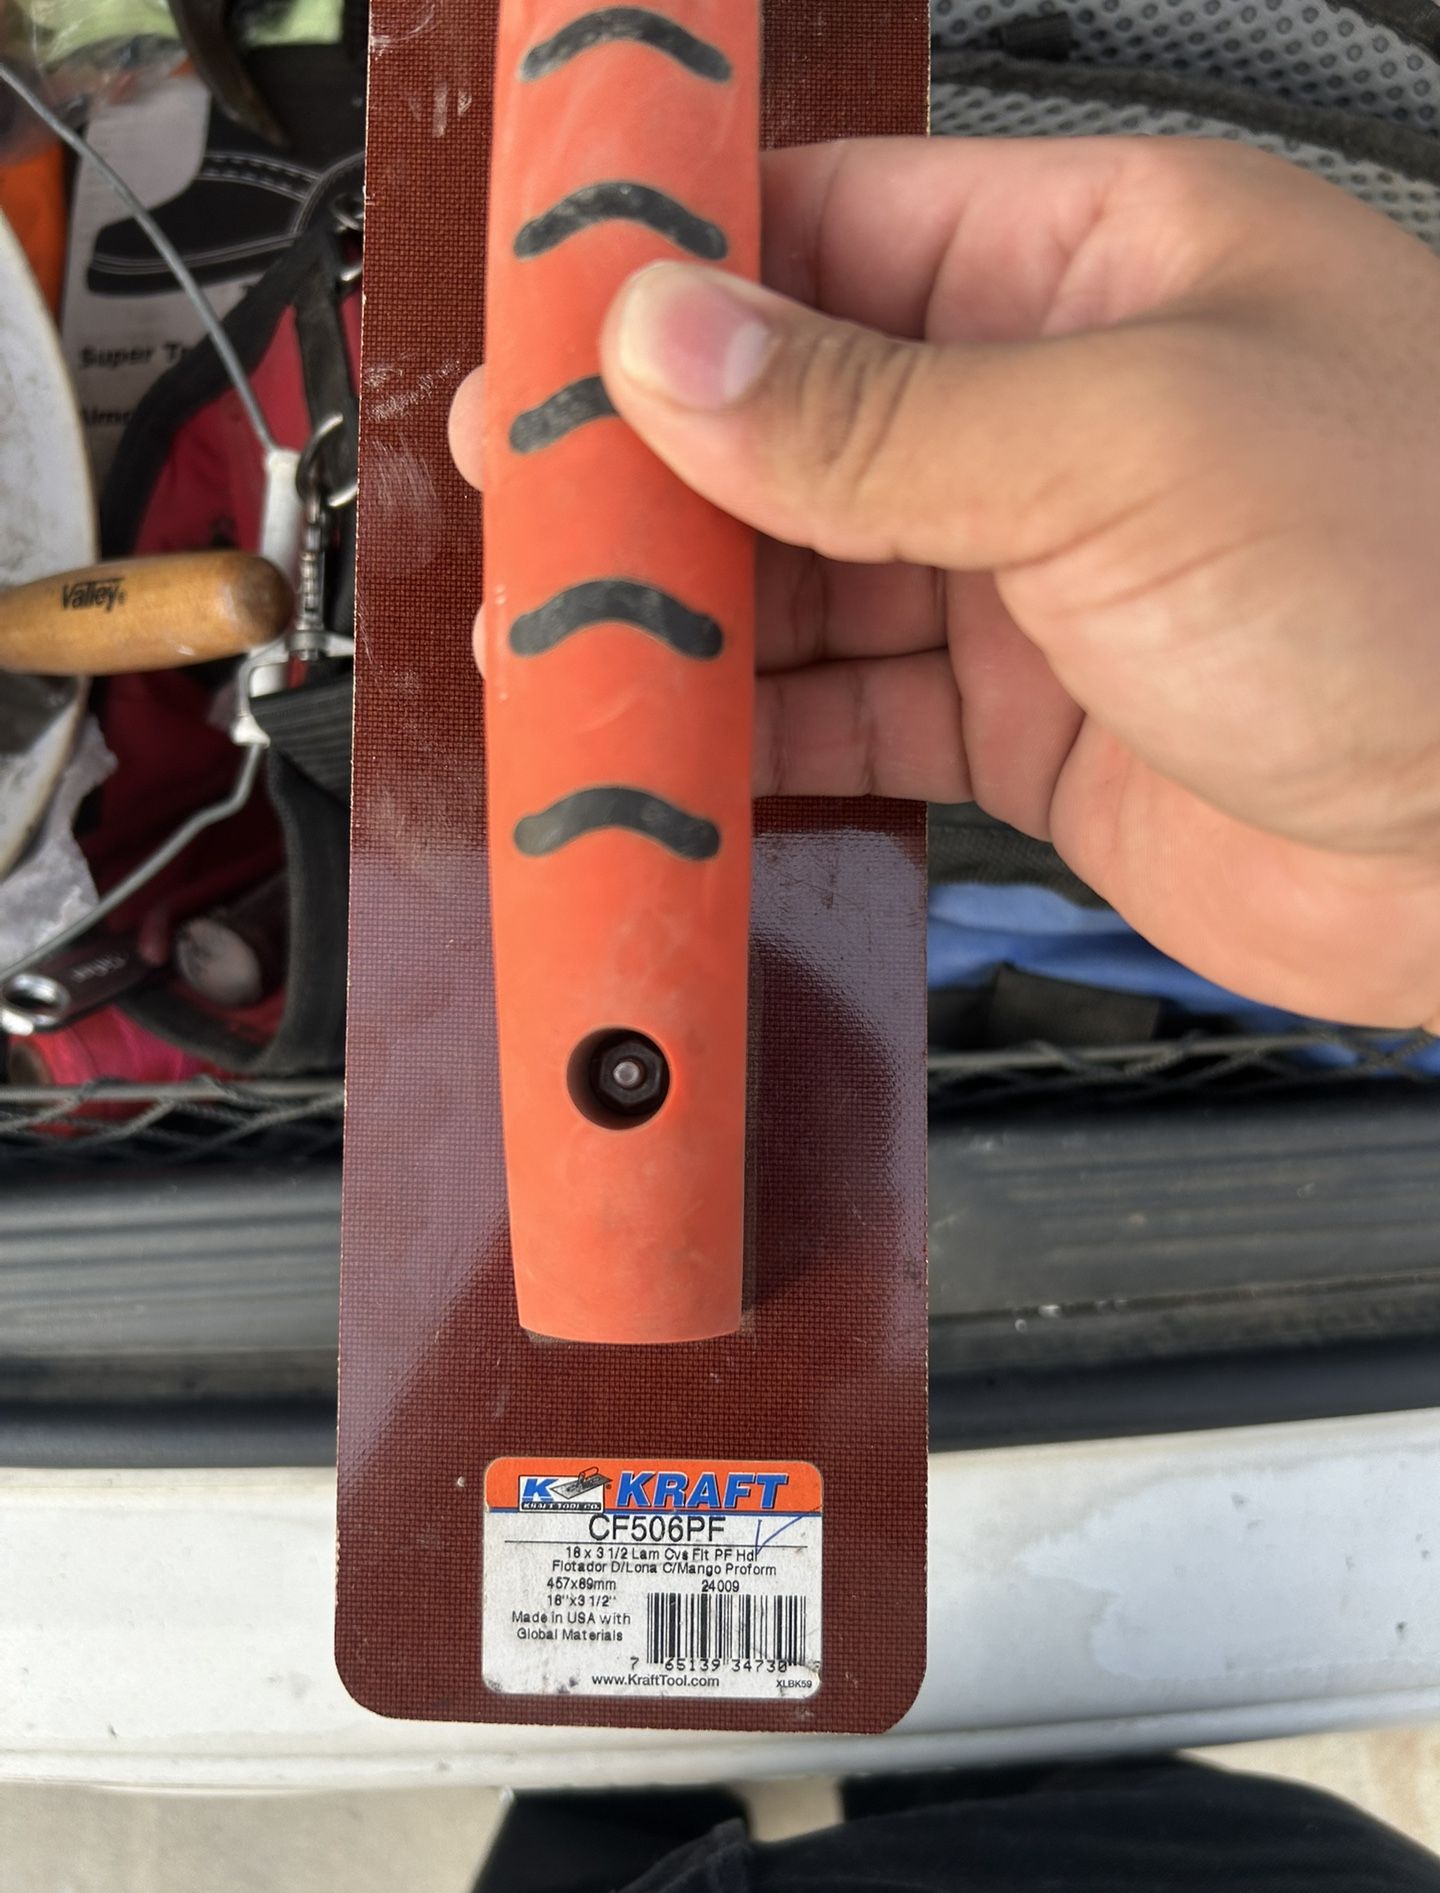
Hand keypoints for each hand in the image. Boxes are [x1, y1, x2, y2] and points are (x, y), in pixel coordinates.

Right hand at [450, 136, 1439, 1029]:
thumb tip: (671, 345)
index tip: (538, 334)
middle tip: (524, 517)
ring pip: (802, 581)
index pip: (823, 232)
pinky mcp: (1021, 724)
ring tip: (561, 645)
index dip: (667, 280)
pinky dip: (760, 738)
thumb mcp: (1127, 448)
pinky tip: (678, 743)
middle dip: (649, 474)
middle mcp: (1044, 411)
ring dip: (685, 619)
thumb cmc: (1426, 584)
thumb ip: (879, 412)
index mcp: (1086, 265)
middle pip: (786, 418)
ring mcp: (1027, 575)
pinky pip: (851, 716)